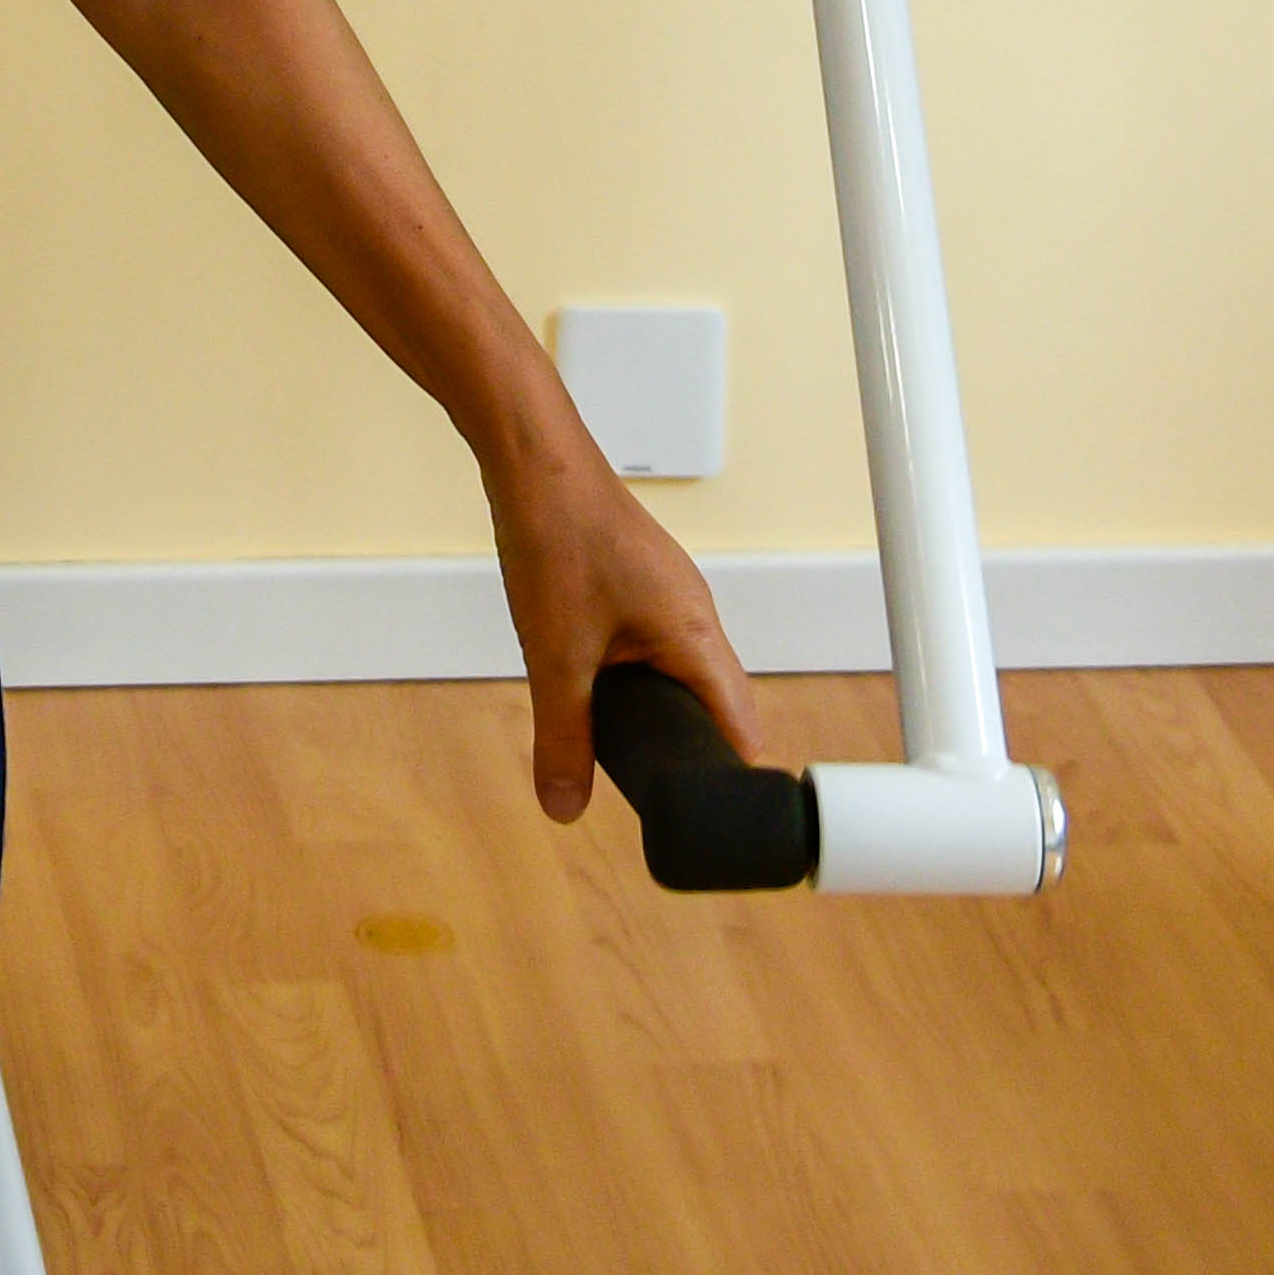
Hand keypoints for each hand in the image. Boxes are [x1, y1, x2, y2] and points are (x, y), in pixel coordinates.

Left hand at [487, 429, 767, 825]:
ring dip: (650, 710)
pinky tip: (593, 685)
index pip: (741, 731)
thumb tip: (562, 806)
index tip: (702, 816)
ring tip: (615, 745)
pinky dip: (628, 675)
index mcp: (699, 637)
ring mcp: (670, 598)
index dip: (726, 778)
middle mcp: (697, 618)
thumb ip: (562, 735)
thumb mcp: (554, 654)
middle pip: (712, 707)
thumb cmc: (558, 537)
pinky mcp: (639, 585)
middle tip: (648, 789)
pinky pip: (650, 647)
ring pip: (677, 676)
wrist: (533, 458)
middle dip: (683, 749)